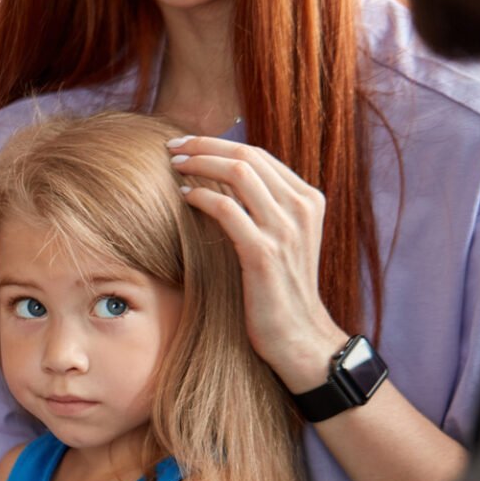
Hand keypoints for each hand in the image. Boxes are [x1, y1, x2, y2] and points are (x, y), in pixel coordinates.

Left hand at [168, 136, 347, 390]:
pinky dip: (202, 197)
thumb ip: (264, 209)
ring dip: (199, 163)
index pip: (259, 154)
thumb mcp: (282, 241)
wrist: (299, 337)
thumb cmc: (280, 291)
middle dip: (204, 144)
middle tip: (172, 146)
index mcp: (308, 199)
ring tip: (174, 165)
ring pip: (238, 173)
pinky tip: (184, 198)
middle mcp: (301, 208)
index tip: (188, 144)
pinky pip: (227, 210)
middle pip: (247, 156)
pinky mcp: (264, 254)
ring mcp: (285, 230)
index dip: (219, 143)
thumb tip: (223, 182)